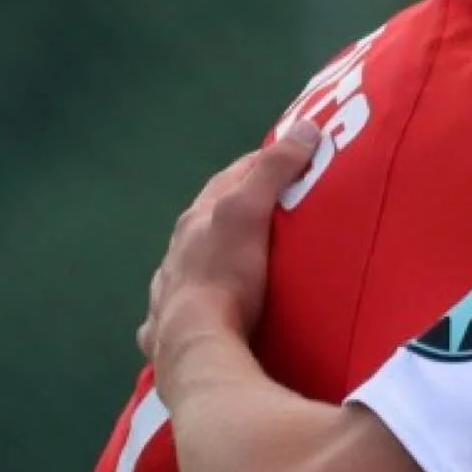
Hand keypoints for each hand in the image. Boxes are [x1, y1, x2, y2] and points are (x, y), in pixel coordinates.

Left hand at [138, 122, 321, 387]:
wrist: (194, 343)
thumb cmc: (225, 275)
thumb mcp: (249, 213)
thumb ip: (273, 171)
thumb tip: (305, 127)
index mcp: (195, 222)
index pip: (228, 181)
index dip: (257, 165)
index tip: (286, 159)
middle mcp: (175, 254)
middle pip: (206, 222)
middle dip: (231, 212)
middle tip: (267, 211)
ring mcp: (167, 294)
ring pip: (184, 266)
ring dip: (205, 261)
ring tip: (234, 266)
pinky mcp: (166, 335)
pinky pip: (175, 315)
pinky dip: (188, 309)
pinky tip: (198, 319)